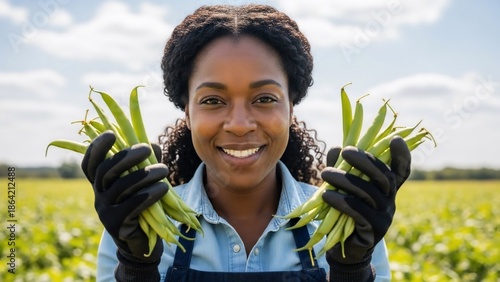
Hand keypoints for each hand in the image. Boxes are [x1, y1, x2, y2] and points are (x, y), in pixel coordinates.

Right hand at [81, 131, 168, 262]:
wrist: (141, 242)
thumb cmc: (144, 206)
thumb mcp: (144, 182)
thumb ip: (146, 162)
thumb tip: (153, 145)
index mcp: (102, 183)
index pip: (90, 163)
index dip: (97, 148)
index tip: (111, 133)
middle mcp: (99, 196)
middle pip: (105, 171)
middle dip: (126, 156)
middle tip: (146, 148)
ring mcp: (105, 211)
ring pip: (121, 187)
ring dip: (144, 175)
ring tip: (165, 170)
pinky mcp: (116, 225)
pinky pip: (131, 207)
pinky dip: (148, 195)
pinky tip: (163, 189)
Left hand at [321, 136, 410, 264]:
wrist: (342, 248)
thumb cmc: (342, 212)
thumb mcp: (340, 187)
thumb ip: (340, 167)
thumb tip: (336, 148)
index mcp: (385, 189)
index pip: (401, 170)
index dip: (402, 155)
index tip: (395, 138)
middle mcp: (390, 201)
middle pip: (384, 177)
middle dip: (365, 161)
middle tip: (346, 151)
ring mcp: (384, 217)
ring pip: (369, 193)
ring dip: (345, 180)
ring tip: (324, 173)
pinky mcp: (374, 231)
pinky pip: (359, 213)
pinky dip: (342, 202)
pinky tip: (327, 195)